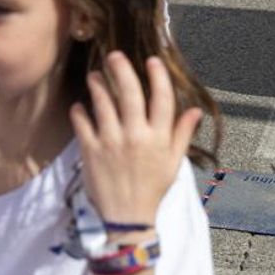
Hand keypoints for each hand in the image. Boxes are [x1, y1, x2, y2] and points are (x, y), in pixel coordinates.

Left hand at [70, 53, 201, 223]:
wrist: (127, 219)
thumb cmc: (152, 189)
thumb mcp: (173, 163)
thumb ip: (182, 134)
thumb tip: (195, 110)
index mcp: (159, 138)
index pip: (162, 99)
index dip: (158, 77)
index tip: (152, 61)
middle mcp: (136, 136)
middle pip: (129, 94)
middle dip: (122, 70)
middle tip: (114, 55)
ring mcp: (111, 143)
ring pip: (103, 104)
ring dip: (98, 86)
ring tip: (95, 75)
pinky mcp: (91, 151)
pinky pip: (82, 124)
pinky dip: (79, 111)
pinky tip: (79, 105)